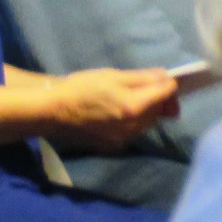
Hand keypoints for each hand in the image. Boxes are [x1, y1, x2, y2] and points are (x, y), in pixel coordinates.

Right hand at [47, 68, 178, 151]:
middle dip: (158, 99)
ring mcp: (125, 138)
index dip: (167, 83)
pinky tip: (117, 114)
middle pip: (160, 110)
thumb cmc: (81, 88)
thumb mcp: (113, 76)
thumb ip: (143, 77)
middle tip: (144, 87)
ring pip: (148, 123)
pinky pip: (134, 131)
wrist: (54, 111)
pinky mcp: (116, 146)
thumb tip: (165, 76)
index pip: (167, 93)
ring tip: (128, 100)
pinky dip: (133, 122)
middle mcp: (134, 126)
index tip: (160, 78)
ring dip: (147, 111)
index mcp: (135, 106)